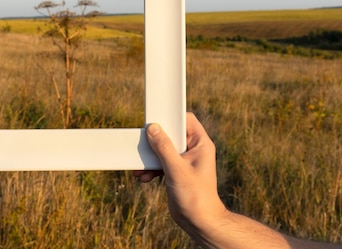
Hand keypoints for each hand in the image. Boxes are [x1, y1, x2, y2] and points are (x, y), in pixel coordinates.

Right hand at [133, 113, 226, 235]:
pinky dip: (151, 167)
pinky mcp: (176, 170)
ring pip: (163, 148)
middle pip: (171, 134)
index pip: (186, 120)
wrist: (199, 222)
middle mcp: (193, 149)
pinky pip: (160, 162)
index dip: (171, 118)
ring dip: (150, 157)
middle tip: (144, 144)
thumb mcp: (176, 169)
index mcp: (201, 144)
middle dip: (155, 141)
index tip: (154, 120)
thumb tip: (153, 128)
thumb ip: (164, 147)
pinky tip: (144, 176)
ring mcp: (184, 160)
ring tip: (141, 167)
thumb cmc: (196, 196)